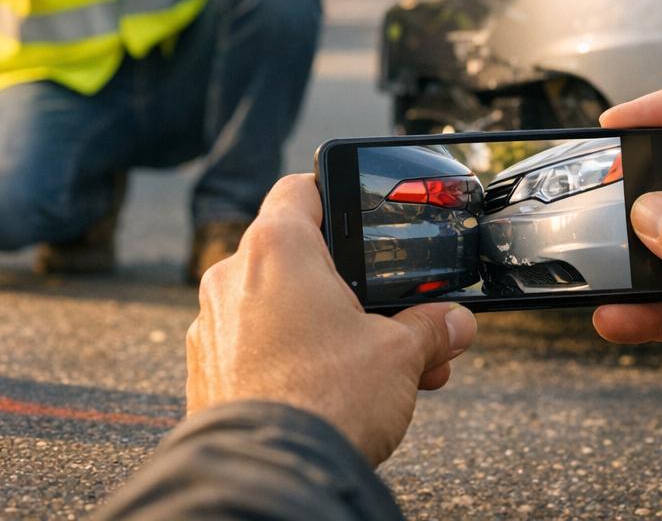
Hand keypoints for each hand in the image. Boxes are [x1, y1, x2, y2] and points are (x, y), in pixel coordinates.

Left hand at [187, 173, 476, 463]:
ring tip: (378, 367)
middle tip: (392, 318)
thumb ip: (429, 329)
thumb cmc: (327, 399)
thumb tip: (455, 324)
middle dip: (349, 287)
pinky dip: (289, 355)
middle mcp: (232, 276)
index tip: (360, 214)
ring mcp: (211, 323)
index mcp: (277, 248)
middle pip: (296, 257)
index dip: (334, 194)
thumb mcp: (399, 354)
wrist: (272, 471)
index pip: (301, 190)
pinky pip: (253, 343)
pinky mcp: (205, 368)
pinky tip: (331, 390)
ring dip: (324, 325)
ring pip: (276, 305)